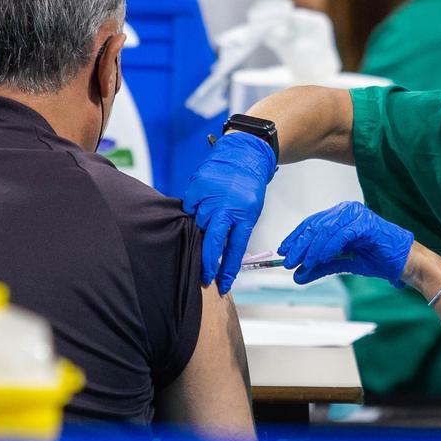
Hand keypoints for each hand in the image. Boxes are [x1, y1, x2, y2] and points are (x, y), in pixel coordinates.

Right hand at [183, 132, 276, 294]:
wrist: (242, 155)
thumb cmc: (248, 186)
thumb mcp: (251, 211)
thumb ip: (236, 230)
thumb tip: (221, 254)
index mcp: (244, 215)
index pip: (235, 249)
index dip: (228, 270)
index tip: (222, 285)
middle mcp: (226, 207)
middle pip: (213, 243)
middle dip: (208, 264)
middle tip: (205, 278)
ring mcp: (209, 197)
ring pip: (198, 225)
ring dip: (200, 233)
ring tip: (204, 230)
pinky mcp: (196, 187)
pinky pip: (189, 208)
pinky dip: (193, 212)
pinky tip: (200, 208)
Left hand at [278, 202, 413, 287]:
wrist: (402, 263)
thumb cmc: (376, 258)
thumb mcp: (341, 263)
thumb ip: (320, 266)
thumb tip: (298, 275)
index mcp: (341, 216)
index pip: (312, 224)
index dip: (295, 237)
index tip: (283, 251)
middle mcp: (347, 211)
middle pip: (316, 225)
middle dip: (300, 245)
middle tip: (288, 261)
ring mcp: (357, 215)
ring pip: (326, 229)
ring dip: (312, 248)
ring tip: (302, 263)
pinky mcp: (365, 223)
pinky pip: (341, 234)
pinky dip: (328, 247)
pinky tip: (320, 259)